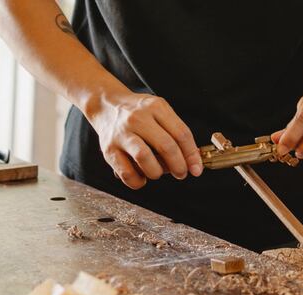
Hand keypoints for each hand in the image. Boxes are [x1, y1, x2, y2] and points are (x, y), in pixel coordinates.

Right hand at [88, 91, 202, 188]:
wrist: (106, 104)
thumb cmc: (138, 112)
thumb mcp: (159, 111)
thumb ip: (175, 132)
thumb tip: (192, 160)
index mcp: (156, 107)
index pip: (181, 134)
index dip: (192, 155)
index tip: (197, 169)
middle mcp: (138, 118)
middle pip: (166, 146)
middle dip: (179, 166)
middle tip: (181, 173)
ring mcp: (122, 134)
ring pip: (145, 158)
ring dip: (157, 172)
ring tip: (158, 172)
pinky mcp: (109, 149)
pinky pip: (127, 173)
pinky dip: (138, 181)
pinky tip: (142, 177)